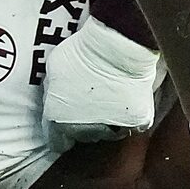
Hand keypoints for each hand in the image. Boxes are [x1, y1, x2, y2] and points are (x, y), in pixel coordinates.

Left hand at [42, 16, 163, 145]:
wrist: (118, 46)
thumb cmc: (83, 52)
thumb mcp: (54, 66)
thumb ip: (52, 88)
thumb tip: (54, 94)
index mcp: (60, 121)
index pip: (57, 141)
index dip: (61, 128)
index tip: (66, 118)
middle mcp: (84, 132)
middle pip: (83, 136)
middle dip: (84, 122)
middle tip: (90, 100)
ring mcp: (113, 129)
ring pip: (108, 132)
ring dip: (107, 119)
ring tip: (111, 98)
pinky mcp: (137, 121)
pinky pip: (133, 123)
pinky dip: (131, 115)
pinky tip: (130, 98)